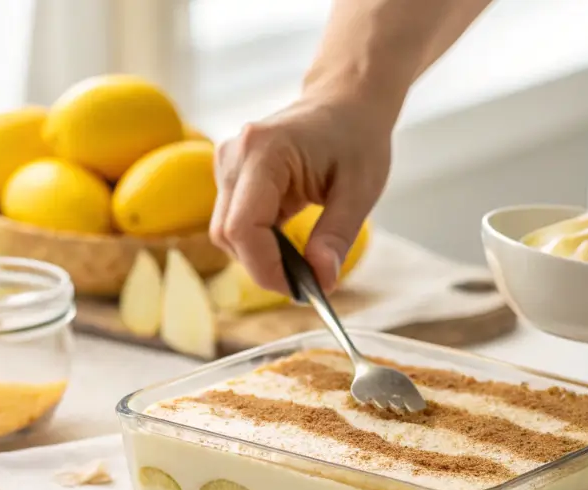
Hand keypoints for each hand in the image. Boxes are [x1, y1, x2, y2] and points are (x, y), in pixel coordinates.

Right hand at [209, 93, 392, 293]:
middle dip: (264, 267)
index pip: (242, 227)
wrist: (345, 102)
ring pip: (227, 233)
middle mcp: (235, 155)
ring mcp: (227, 164)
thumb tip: (322, 281)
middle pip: (228, 235)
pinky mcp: (230, 175)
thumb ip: (337, 237)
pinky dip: (260, 241)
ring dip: (261, 256)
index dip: (265, 268)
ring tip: (304, 259)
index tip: (300, 289)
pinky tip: (290, 241)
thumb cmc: (356, 137)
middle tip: (308, 281)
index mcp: (264, 152)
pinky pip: (234, 222)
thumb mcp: (360, 191)